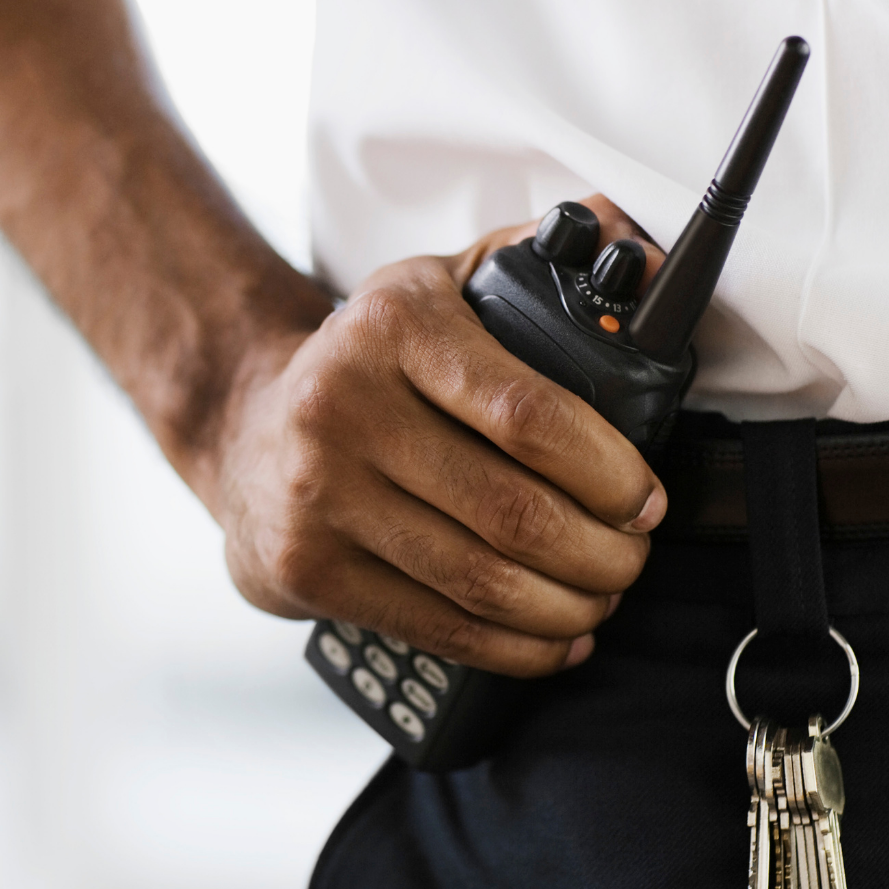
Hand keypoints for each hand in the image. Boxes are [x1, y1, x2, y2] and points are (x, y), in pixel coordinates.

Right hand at [208, 195, 666, 676]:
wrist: (244, 425)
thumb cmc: (366, 363)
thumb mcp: (435, 290)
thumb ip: (529, 259)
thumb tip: (632, 240)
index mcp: (392, 328)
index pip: (526, 413)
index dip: (606, 469)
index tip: (644, 498)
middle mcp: (343, 407)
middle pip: (512, 512)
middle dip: (603, 552)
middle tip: (633, 555)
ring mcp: (319, 496)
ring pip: (481, 581)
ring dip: (569, 605)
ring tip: (601, 596)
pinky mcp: (308, 569)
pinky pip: (438, 627)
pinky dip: (515, 648)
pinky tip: (554, 637)